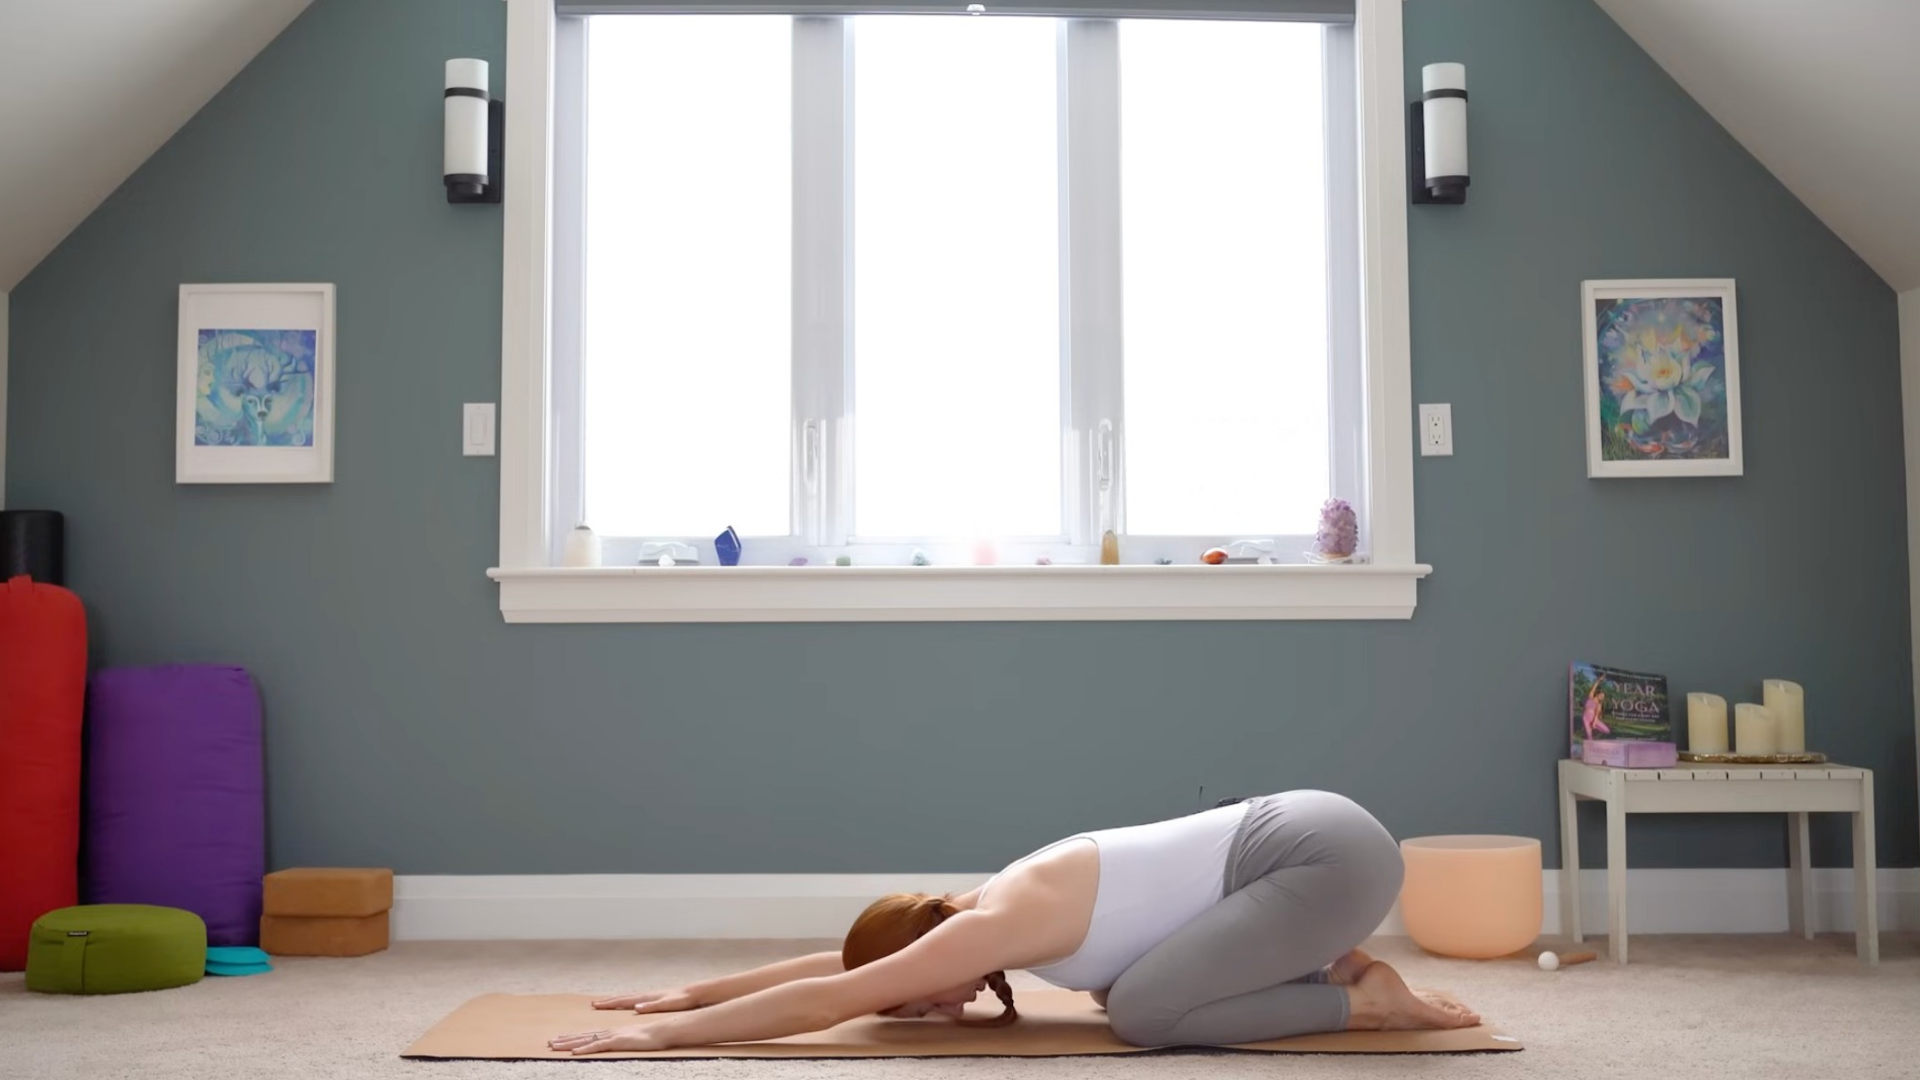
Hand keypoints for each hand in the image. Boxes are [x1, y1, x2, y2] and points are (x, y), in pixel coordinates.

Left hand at [549, 1023, 667, 1054]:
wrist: (661, 1031)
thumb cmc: (649, 1037)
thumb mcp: (632, 1040)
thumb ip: (622, 1041)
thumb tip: (614, 1045)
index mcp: (611, 1032)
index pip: (588, 1035)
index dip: (573, 1037)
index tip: (560, 1039)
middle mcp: (608, 1033)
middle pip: (582, 1036)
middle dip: (565, 1039)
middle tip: (549, 1042)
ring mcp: (611, 1036)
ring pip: (585, 1040)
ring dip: (568, 1043)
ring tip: (554, 1046)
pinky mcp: (616, 1042)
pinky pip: (597, 1046)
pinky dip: (584, 1049)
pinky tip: (574, 1053)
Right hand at [592, 989, 698, 1012]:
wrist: (693, 992)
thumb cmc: (681, 1000)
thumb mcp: (667, 1004)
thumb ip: (652, 1006)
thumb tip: (636, 1007)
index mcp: (646, 997)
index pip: (624, 1000)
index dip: (610, 1003)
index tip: (596, 1004)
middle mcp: (646, 995)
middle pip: (623, 998)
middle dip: (608, 1001)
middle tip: (594, 1003)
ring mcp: (649, 995)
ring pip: (628, 998)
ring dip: (616, 1000)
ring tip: (606, 1002)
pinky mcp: (654, 998)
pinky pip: (635, 999)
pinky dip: (626, 1001)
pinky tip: (627, 1004)